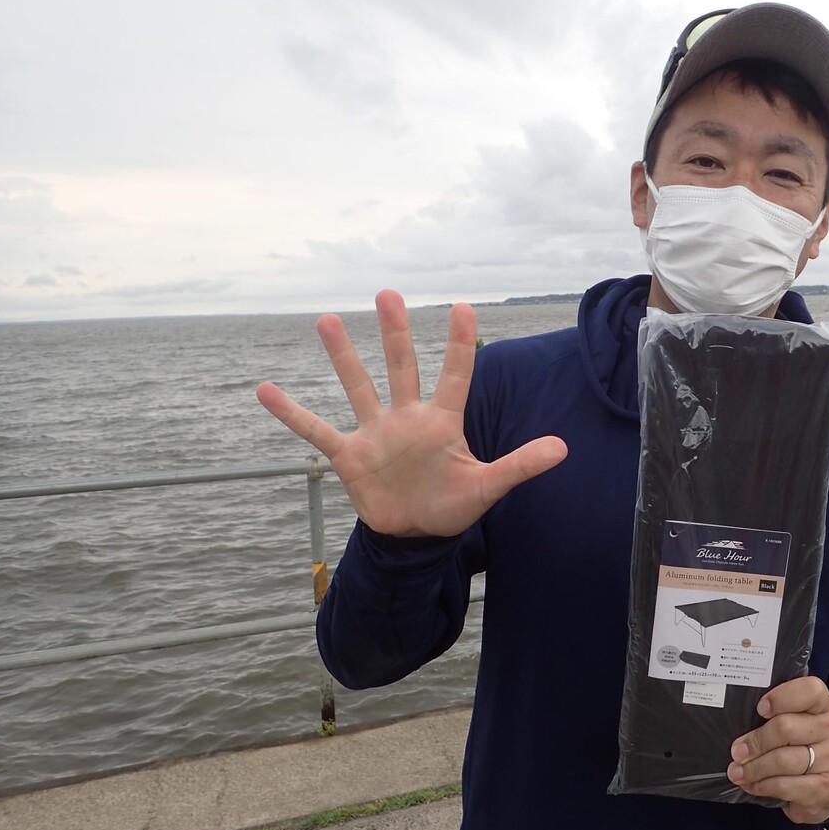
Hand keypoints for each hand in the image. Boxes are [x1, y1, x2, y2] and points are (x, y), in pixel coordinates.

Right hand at [256, 290, 567, 536]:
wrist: (414, 536)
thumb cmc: (452, 506)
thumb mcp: (489, 487)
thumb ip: (521, 465)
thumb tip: (564, 447)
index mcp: (442, 422)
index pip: (456, 375)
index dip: (461, 344)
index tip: (464, 306)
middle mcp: (407, 418)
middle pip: (402, 366)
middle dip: (395, 332)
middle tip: (388, 293)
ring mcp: (376, 434)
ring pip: (358, 386)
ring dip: (343, 356)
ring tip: (327, 320)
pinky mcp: (349, 456)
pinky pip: (315, 430)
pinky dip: (291, 413)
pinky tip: (264, 389)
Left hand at [727, 676, 828, 823]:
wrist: (826, 784)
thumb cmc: (801, 744)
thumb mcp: (795, 721)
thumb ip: (775, 714)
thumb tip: (736, 721)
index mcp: (824, 704)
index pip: (809, 690)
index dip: (781, 698)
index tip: (760, 709)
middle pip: (786, 728)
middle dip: (755, 742)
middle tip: (736, 751)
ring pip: (783, 760)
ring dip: (754, 768)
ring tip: (737, 772)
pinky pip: (787, 785)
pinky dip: (763, 786)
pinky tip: (752, 785)